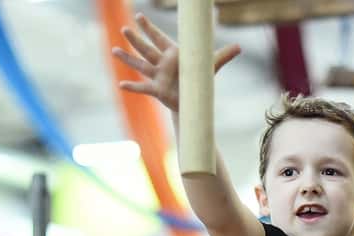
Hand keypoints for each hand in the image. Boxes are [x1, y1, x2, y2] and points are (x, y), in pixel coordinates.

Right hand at [112, 13, 240, 112]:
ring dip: (127, 58)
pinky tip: (121, 85)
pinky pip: (142, 88)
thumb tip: (239, 47)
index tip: (139, 16)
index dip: (149, 28)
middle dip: (136, 39)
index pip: (159, 37)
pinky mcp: (156, 90)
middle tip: (124, 28)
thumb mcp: (210, 66)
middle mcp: (162, 62)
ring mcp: (157, 75)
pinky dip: (133, 87)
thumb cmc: (197, 80)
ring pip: (140, 64)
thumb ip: (223, 56)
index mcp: (173, 53)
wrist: (190, 100)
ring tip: (114, 50)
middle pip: (146, 48)